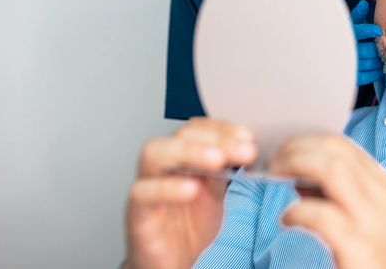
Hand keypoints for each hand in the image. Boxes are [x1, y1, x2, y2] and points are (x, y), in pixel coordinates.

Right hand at [125, 118, 257, 268]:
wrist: (171, 262)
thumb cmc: (188, 225)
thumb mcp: (215, 193)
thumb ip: (224, 170)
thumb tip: (246, 148)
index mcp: (181, 158)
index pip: (197, 130)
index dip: (223, 129)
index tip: (248, 137)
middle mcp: (161, 166)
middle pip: (178, 137)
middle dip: (213, 139)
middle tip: (242, 149)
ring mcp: (146, 186)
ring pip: (154, 154)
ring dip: (189, 152)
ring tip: (218, 160)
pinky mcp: (137, 213)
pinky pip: (142, 193)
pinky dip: (167, 188)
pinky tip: (191, 188)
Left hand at [270, 134, 385, 268]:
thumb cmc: (385, 256)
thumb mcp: (372, 215)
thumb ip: (341, 193)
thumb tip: (299, 178)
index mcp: (383, 184)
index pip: (342, 145)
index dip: (307, 141)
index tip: (286, 150)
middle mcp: (380, 194)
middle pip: (334, 150)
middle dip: (297, 148)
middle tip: (274, 162)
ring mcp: (371, 218)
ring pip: (331, 169)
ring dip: (296, 165)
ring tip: (276, 177)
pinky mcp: (358, 245)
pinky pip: (320, 215)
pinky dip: (297, 211)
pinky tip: (288, 219)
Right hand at [351, 0, 383, 85]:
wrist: (327, 53)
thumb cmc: (344, 37)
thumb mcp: (349, 24)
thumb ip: (358, 15)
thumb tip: (364, 4)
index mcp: (345, 36)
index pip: (358, 31)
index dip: (369, 30)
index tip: (378, 31)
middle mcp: (344, 50)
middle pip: (368, 50)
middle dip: (378, 50)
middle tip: (384, 49)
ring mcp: (347, 64)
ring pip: (369, 63)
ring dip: (379, 61)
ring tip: (381, 58)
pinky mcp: (350, 77)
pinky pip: (367, 76)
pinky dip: (376, 73)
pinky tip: (379, 69)